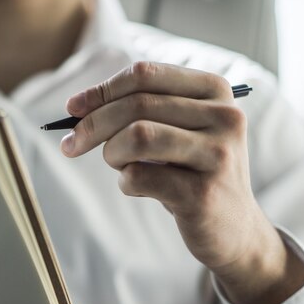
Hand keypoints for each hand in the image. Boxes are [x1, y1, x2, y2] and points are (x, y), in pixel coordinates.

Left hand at [61, 62, 303, 303]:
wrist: (233, 229)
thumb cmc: (191, 172)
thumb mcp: (174, 131)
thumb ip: (137, 111)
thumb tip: (78, 108)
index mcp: (214, 90)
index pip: (145, 74)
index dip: (101, 90)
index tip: (72, 108)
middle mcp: (223, 117)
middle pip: (136, 105)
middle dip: (92, 125)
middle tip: (71, 145)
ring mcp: (217, 155)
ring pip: (137, 136)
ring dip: (111, 153)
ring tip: (118, 165)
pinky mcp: (203, 194)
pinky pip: (139, 177)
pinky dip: (125, 183)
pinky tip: (137, 188)